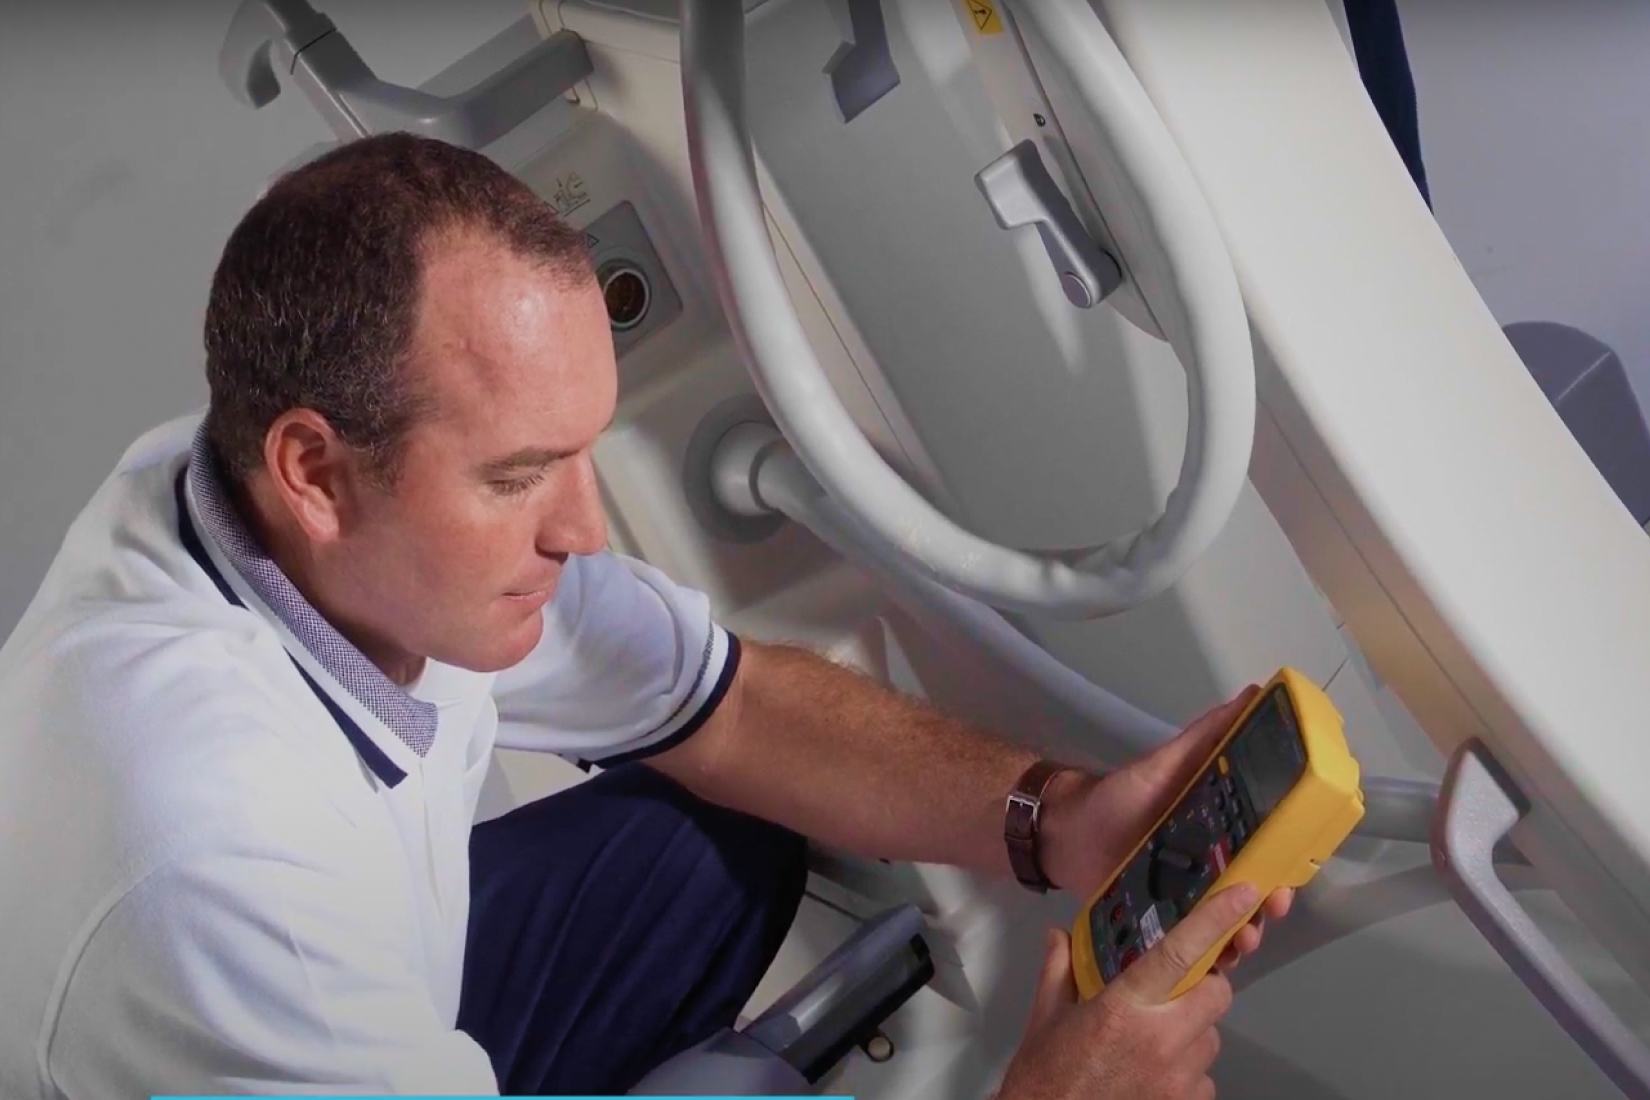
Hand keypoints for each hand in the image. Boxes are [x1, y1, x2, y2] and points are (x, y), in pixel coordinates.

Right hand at [995, 884, 1256, 1099]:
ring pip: (1211, 1039)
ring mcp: (1177, 1078)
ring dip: (1192, 1033)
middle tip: (1176, 992)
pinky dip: (1187, 1073)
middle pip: (1217, 997)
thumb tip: (1058, 934)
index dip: (1215, 919)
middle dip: (1205, 988)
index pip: (1179, 952)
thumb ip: (1060, 969)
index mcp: (1123, 1007)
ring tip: (1155, 1042)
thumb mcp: (1045, 1017)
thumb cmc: (1043, 1074)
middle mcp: (1159, 1039)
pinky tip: (1155, 1075)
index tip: (1241, 894)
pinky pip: (1204, 1079)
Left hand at [1039, 687, 1291, 970]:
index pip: (1264, 850)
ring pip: (1229, 921)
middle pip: (1253, 891)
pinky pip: (1194, 944)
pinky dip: (1211, 956)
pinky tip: (1218, 963)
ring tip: (1242, 940)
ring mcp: (1187, 897)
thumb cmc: (1116, 797)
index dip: (1284, 864)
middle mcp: (1209, 865)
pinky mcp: (1163, 923)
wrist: (1065, 834)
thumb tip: (1250, 694)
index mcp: (1217, 830)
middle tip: (1270, 909)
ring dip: (1245, 934)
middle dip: (1269, 904)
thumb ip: (1203, 737)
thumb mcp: (1162, 765)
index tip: (1291, 875)